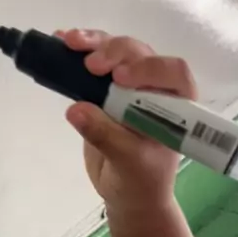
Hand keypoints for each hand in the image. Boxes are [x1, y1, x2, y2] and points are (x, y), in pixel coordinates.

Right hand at [57, 30, 196, 216]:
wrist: (128, 195)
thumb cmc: (140, 181)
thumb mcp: (127, 163)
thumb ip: (105, 136)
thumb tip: (76, 109)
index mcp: (176, 104)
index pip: (172, 73)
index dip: (148, 68)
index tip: (120, 77)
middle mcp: (157, 88)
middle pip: (140, 55)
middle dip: (114, 52)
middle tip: (90, 65)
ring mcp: (131, 86)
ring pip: (117, 52)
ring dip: (94, 43)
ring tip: (68, 42)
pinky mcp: (108, 89)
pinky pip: (97, 64)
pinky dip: (79, 53)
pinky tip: (60, 43)